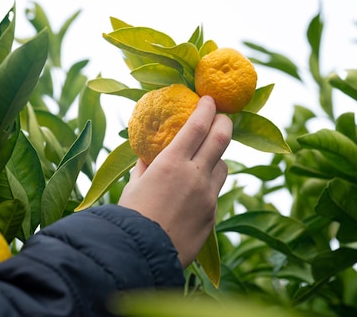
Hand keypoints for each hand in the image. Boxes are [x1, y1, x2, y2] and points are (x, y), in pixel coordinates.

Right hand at [118, 95, 232, 267]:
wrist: (142, 255)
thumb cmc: (131, 217)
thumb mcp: (135, 184)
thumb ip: (146, 166)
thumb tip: (150, 153)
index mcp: (171, 163)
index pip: (198, 126)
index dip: (207, 109)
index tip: (210, 100)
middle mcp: (195, 175)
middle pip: (221, 139)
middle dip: (225, 123)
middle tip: (223, 117)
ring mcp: (208, 197)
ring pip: (224, 166)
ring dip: (218, 157)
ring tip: (208, 156)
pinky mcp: (212, 215)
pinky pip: (216, 192)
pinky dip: (210, 184)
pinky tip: (197, 190)